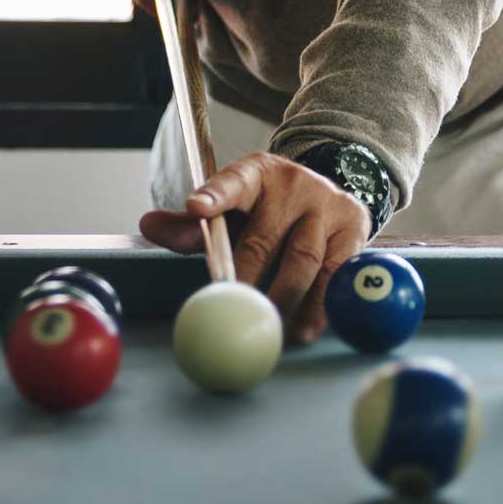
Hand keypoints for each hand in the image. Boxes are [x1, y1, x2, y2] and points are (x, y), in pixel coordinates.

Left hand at [139, 151, 370, 344]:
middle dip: (246, 276)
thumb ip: (190, 224)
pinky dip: (320, 304)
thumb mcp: (231, 208)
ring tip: (271, 329)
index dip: (214, 194)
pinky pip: (337, 272)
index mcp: (256, 174)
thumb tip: (148, 225)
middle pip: (265, 235)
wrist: (326, 191)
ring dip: (285, 299)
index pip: (234, 180)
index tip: (195, 207)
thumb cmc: (267, 209)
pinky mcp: (353, 228)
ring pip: (304, 259)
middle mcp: (293, 185)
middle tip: (232, 307)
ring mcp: (327, 205)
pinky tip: (306, 327)